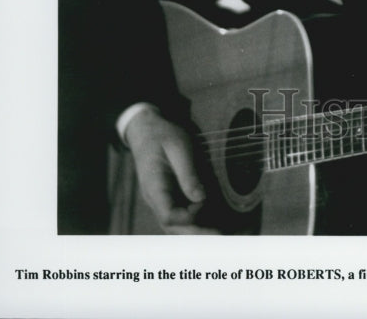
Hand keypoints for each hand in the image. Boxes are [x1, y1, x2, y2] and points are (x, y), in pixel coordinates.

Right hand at [124, 107, 217, 233]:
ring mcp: (160, 199)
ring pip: (175, 224)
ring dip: (195, 230)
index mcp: (154, 187)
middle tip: (220, 236)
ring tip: (218, 233)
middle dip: (195, 233)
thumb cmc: (163, 135)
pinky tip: (209, 222)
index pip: (168, 216)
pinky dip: (193, 220)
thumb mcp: (179, 147)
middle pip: (172, 226)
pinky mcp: (168, 195)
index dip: (188, 216)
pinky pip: (178, 214)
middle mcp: (154, 199)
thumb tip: (201, 198)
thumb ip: (188, 174)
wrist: (146, 129)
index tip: (203, 200)